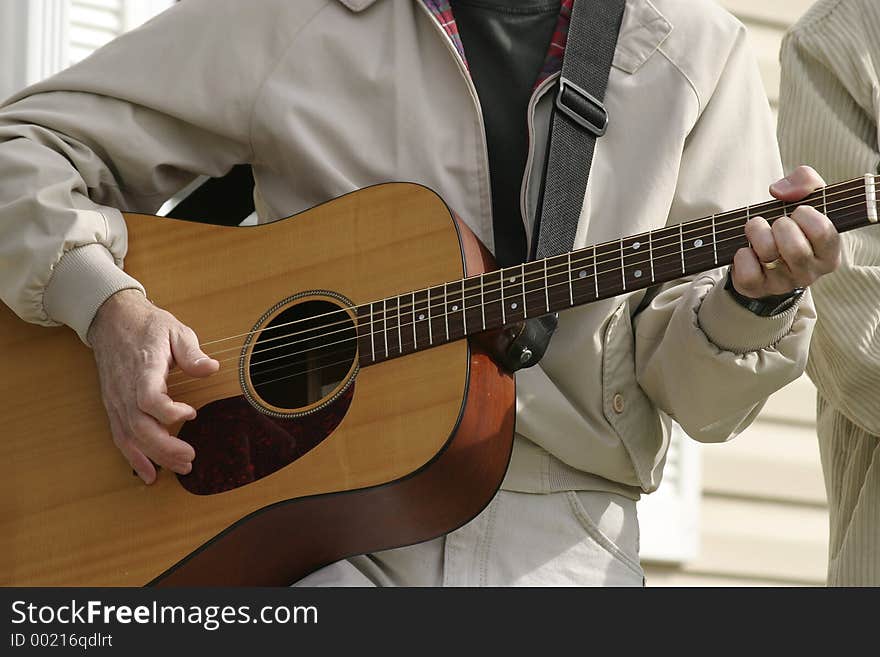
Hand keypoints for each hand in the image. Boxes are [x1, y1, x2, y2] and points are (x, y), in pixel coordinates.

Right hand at [86, 289, 219, 483]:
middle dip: (165, 447)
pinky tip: (150, 474)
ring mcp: (116, 400)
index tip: (192, 413)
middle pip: (139, 426)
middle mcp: (125, 389)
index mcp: (143, 369)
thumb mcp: (175, 330)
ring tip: (181, 467)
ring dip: (155, 457)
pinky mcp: (113, 407)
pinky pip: (121, 437)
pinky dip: (134, 458)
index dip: (169, 412)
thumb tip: (211, 367)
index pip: (148, 399)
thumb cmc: (148, 326)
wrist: (112, 320)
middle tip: (191, 457)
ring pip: (131, 437)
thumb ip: (192, 352)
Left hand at [731, 165, 840, 298]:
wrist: (764, 257)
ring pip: (769, 256)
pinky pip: (748, 272)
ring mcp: (782, 284)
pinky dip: (742, 255)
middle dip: (780, 226)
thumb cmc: (791, 226)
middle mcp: (809, 273)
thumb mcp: (806, 199)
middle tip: (776, 222)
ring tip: (756, 228)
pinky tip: (747, 251)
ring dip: (757, 233)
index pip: (824, 233)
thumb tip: (780, 191)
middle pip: (796, 249)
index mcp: (829, 254)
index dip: (806, 215)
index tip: (798, 211)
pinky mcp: (757, 289)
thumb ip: (805, 182)